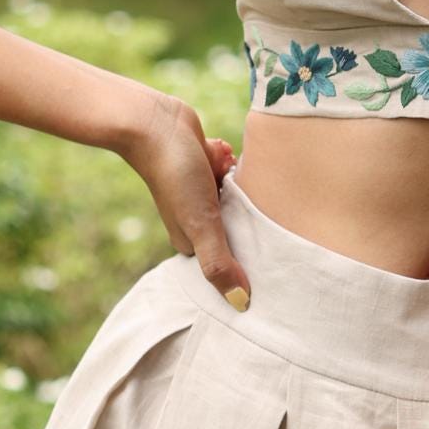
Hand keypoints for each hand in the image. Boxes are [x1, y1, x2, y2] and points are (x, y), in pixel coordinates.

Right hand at [120, 90, 250, 304]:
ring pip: (238, 197)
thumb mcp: (201, 224)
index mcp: (190, 240)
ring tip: (236, 176)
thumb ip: (219, 264)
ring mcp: (201, 191)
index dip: (247, 261)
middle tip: (269, 215)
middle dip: (251, 219)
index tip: (273, 262)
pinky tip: (223, 154)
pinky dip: (230, 160)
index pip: (227, 260)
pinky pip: (231, 169)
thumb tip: (241, 305)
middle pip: (237, 228)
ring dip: (242, 185)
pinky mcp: (206, 166)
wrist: (155, 123)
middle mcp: (195, 219)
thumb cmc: (175, 174)